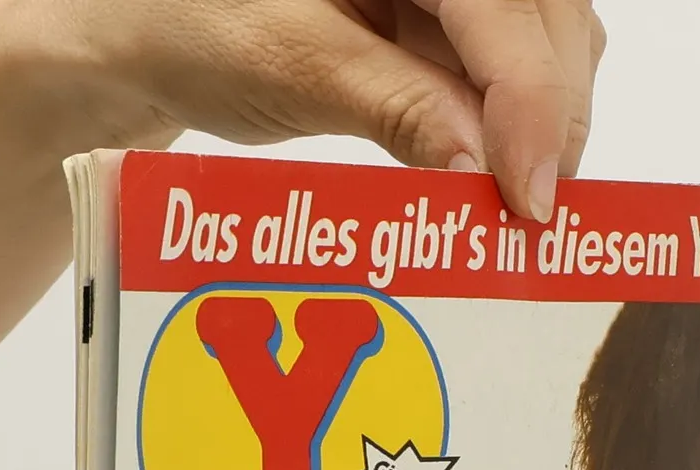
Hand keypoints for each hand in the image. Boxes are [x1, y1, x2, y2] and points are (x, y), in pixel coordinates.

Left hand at [0, 0, 605, 218]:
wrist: (149, 32)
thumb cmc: (196, 26)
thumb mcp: (290, 67)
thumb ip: (394, 105)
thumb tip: (478, 168)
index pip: (505, 8)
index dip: (531, 103)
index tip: (529, 198)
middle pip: (548, 20)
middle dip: (550, 117)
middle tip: (530, 218)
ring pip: (544, 44)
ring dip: (539, 125)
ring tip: (512, 206)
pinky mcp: (445, 20)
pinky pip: (506, 68)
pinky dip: (510, 127)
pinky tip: (493, 181)